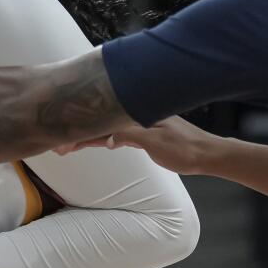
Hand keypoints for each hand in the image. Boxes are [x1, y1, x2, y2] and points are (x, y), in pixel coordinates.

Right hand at [55, 116, 222, 175]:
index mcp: (138, 112)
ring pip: (109, 127)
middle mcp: (137, 113)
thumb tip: (107, 137)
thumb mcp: (154, 143)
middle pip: (102, 121)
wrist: (208, 155)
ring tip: (71, 146)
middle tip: (59, 147)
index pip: (103, 119)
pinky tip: (103, 143)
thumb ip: (129, 136)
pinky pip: (120, 132)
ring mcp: (142, 122)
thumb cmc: (185, 149)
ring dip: (91, 136)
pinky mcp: (148, 132)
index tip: (63, 139)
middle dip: (80, 132)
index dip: (82, 129)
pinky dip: (107, 137)